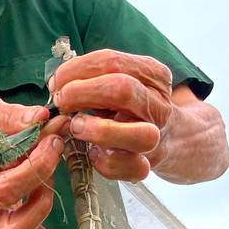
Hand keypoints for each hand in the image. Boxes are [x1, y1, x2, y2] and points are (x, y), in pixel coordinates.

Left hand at [47, 49, 172, 180]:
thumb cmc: (132, 106)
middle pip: (122, 90)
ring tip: (76, 127)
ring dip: (98, 130)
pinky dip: (105, 161)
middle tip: (61, 101)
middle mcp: (158, 103)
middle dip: (82, 93)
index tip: (56, 82)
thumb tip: (57, 83)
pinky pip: (130, 166)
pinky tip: (92, 152)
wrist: (171, 136)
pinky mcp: (149, 163)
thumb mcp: (122, 80)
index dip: (76, 70)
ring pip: (137, 134)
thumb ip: (94, 77)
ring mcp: (157, 136)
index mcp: (152, 74)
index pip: (111, 62)